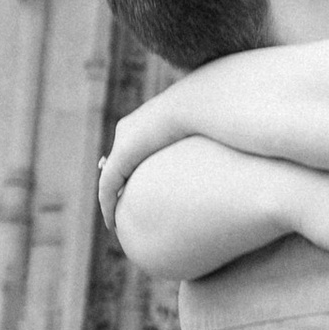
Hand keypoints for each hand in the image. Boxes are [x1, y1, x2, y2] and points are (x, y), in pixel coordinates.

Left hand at [99, 78, 193, 232]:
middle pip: (117, 163)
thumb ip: (202, 142)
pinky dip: (107, 205)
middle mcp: (127, 130)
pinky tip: (112, 223)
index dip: (131, 170)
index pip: (131, 148)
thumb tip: (221, 150)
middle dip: (117, 187)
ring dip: (109, 200)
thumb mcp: (204, 130)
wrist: (193, 106)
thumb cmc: (207, 116)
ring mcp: (122, 142)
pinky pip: (107, 186)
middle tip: (122, 208)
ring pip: (109, 177)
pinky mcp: (121, 156)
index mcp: (144, 121)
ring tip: (115, 221)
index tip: (135, 190)